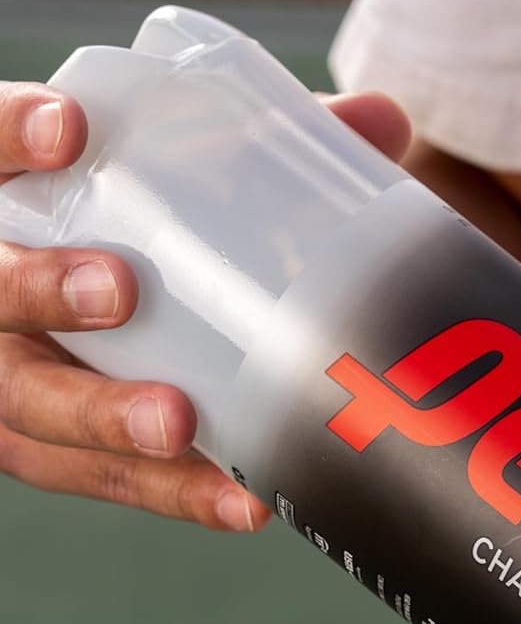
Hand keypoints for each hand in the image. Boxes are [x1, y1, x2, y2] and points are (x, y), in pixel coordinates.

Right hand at [0, 83, 410, 527]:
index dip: (10, 134)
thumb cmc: (136, 229)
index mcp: (10, 199)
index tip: (71, 126)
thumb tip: (380, 122)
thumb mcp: (178, 181)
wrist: (86, 311)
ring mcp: (12, 375)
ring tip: (178, 423)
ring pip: (28, 405)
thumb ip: (262, 150)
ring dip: (102, 416)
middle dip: (41, 290)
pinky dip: (175, 493)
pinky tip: (243, 502)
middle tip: (119, 289)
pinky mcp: (52, 450)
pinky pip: (101, 480)